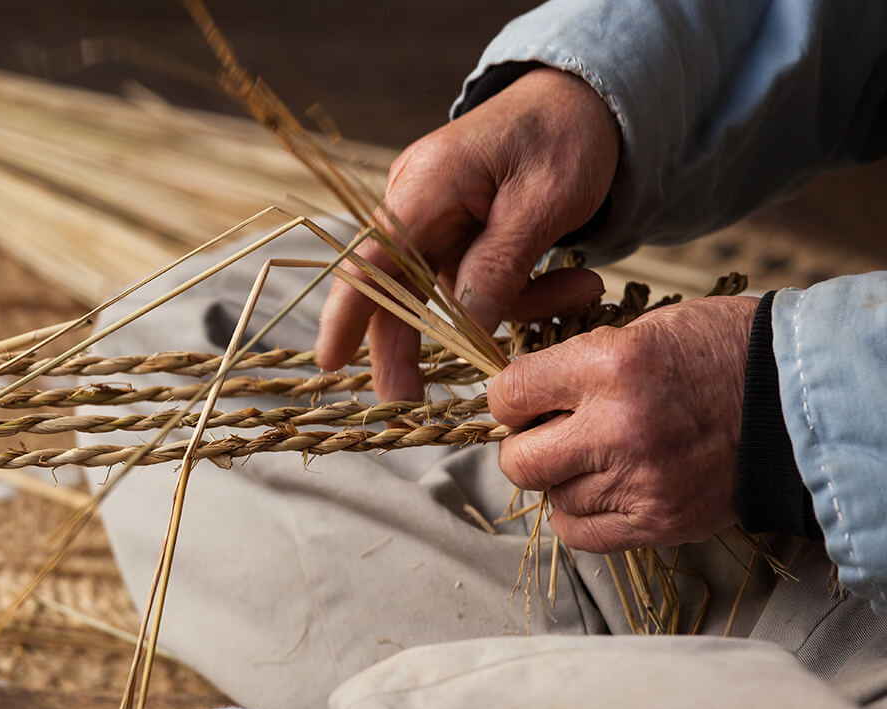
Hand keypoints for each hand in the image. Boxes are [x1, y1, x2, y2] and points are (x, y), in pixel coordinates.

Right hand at [315, 67, 620, 401]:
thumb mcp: (543, 201)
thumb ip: (499, 266)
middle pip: (396, 288)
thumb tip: (463, 328)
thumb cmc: (564, 136)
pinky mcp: (459, 233)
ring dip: (513, 308)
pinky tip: (577, 282)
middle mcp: (417, 203)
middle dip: (410, 345)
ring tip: (583, 292)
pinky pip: (476, 282)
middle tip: (414, 402)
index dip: (347, 313)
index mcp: (427, 185)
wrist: (585, 100)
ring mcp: (435, 219)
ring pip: (448, 293)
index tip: (330, 362)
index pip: (371, 256)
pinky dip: (524, 293)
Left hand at [487, 296, 759, 552]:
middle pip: (518, 462)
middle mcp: (617, 428)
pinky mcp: (659, 521)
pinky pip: (582, 533)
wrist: (797, 400)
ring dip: (561, 479)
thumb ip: (575, 366)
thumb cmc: (718, 352)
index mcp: (609, 366)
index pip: (509, 395)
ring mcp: (639, 481)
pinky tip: (603, 488)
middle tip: (549, 434)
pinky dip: (580, 514)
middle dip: (524, 447)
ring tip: (596, 455)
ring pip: (551, 498)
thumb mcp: (640, 331)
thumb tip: (520, 397)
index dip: (510, 399)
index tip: (524, 400)